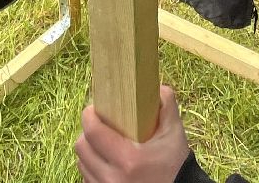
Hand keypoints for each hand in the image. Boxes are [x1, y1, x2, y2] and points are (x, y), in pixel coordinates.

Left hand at [76, 85, 191, 182]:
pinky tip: (106, 164)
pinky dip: (93, 169)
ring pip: (82, 164)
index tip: (94, 109)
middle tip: (100, 126)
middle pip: (82, 148)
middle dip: (87, 133)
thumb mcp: (174, 133)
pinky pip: (87, 179)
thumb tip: (157, 85)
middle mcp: (112, 178)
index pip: (93, 131)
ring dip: (90, 151)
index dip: (89, 115)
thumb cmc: (176, 165)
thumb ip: (166, 105)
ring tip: (103, 145)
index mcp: (128, 159)